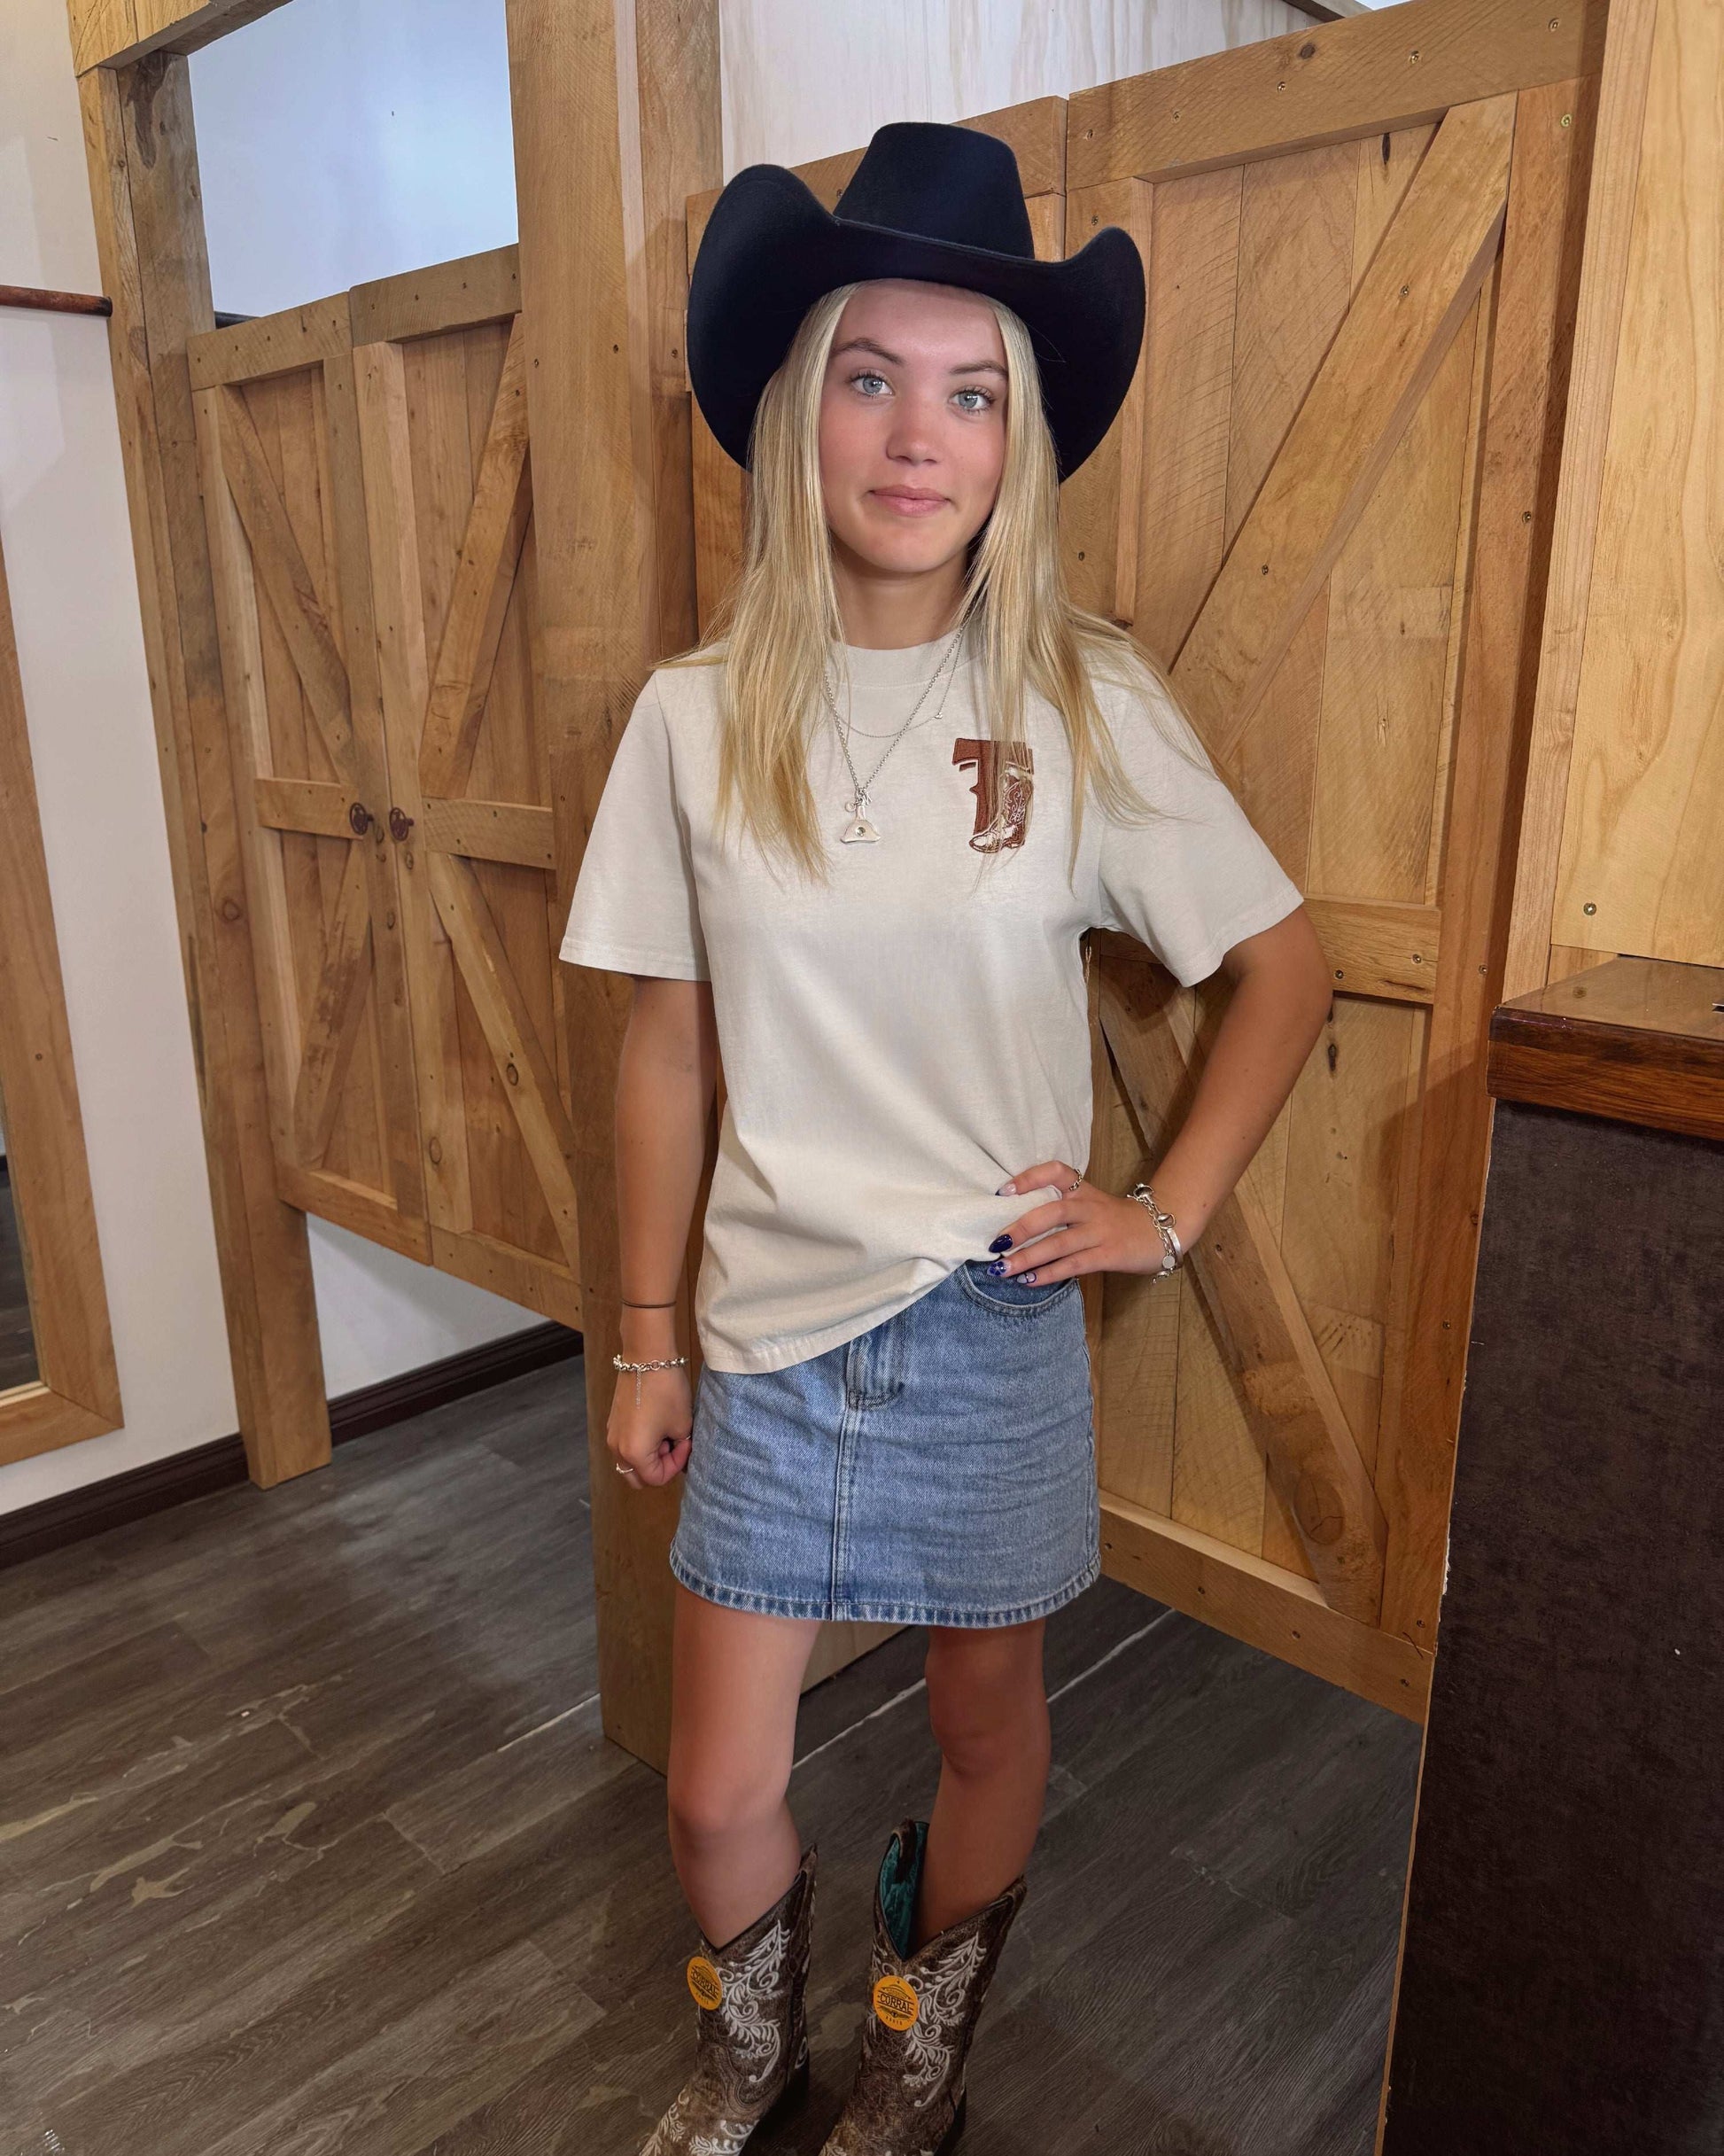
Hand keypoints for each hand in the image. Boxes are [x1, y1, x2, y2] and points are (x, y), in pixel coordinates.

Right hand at [607, 1365, 693, 1487]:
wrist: (646, 1357)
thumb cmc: (666, 1392)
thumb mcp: (682, 1424)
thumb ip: (681, 1446)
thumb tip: (679, 1450)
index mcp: (634, 1454)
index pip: (656, 1478)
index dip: (675, 1465)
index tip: (685, 1443)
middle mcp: (617, 1449)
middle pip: (638, 1477)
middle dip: (659, 1467)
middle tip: (674, 1447)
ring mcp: (612, 1435)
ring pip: (630, 1462)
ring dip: (650, 1457)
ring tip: (666, 1434)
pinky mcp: (613, 1422)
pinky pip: (626, 1445)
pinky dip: (640, 1444)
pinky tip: (655, 1424)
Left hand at [987, 1159, 1169, 1283]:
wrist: (1160, 1230)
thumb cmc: (1115, 1220)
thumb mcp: (1091, 1203)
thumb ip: (1061, 1208)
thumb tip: (1014, 1226)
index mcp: (1083, 1190)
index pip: (1056, 1171)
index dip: (1029, 1177)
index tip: (1003, 1191)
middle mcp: (1090, 1207)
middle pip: (1053, 1212)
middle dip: (1021, 1227)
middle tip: (996, 1243)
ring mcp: (1100, 1232)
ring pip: (1060, 1243)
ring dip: (1028, 1257)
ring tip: (1003, 1269)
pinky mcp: (1109, 1255)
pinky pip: (1075, 1265)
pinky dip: (1050, 1273)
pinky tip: (1029, 1281)